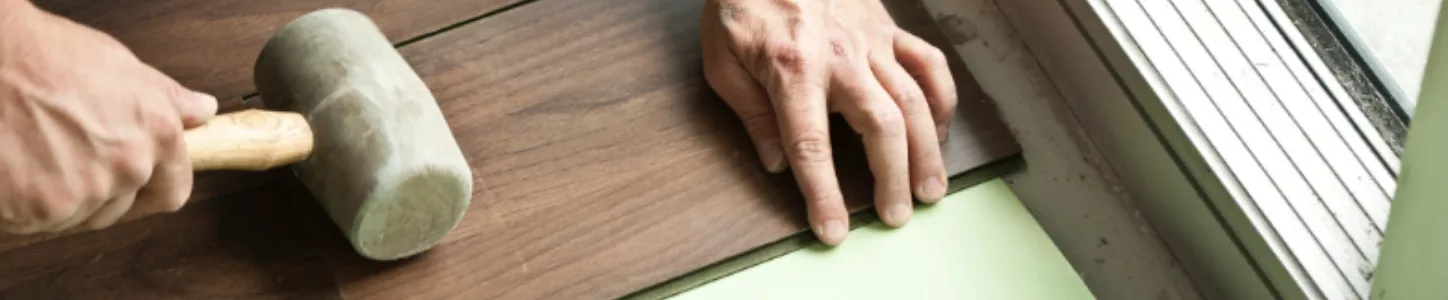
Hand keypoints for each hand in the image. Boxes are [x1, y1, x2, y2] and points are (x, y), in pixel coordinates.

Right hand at [0, 1, 217, 233]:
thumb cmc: (45, 55)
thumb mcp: (120, 66)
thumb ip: (166, 99)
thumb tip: (202, 111)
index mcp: (156, 134)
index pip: (172, 191)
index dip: (152, 188)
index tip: (136, 182)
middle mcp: (128, 167)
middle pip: (120, 206)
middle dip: (99, 188)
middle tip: (68, 153)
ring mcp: (86, 192)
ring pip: (79, 215)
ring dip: (61, 196)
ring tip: (38, 152)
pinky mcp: (41, 209)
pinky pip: (39, 222)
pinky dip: (26, 205)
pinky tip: (17, 166)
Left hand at [701, 0, 956, 244]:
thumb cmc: (741, 4)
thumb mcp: (722, 59)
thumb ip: (750, 113)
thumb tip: (776, 163)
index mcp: (793, 69)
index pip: (811, 145)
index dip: (823, 193)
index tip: (833, 231)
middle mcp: (841, 57)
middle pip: (880, 127)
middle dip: (892, 178)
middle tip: (896, 217)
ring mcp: (871, 40)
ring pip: (914, 101)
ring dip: (926, 152)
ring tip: (932, 191)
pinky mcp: (888, 28)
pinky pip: (928, 64)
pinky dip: (942, 99)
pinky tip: (940, 132)